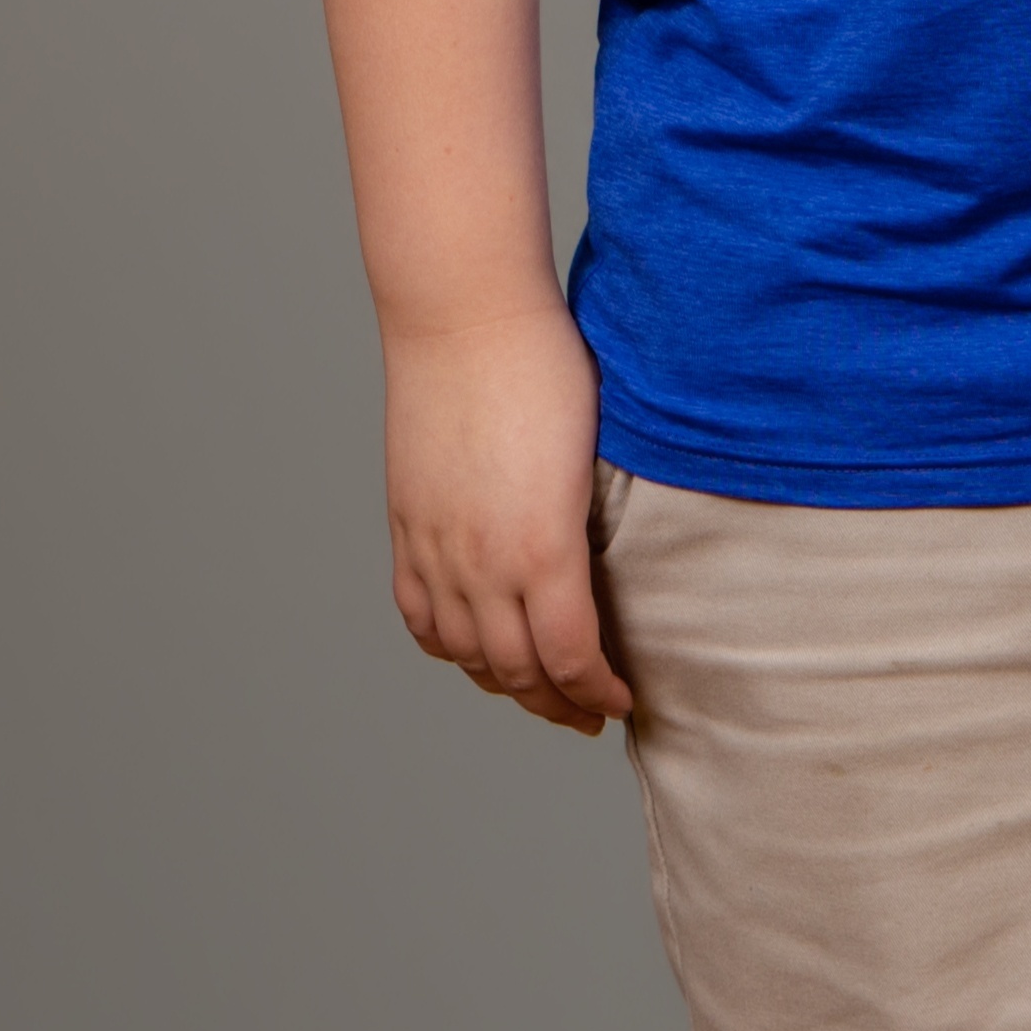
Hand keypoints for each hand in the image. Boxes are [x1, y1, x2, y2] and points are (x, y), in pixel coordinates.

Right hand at [382, 296, 633, 734]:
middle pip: (517, 670)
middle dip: (557, 702)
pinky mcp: (406, 524)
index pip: (571, 657)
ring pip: (463, 652)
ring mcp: (436, 546)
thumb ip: (591, 533)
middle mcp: (482, 562)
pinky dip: (445, 645)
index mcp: (543, 549)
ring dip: (502, 682)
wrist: (466, 317)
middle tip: (587, 712)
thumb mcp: (594, 459)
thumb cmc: (546, 368)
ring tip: (534, 689)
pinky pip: (418, 612)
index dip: (599, 691)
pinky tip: (469, 648)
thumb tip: (608, 579)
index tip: (624, 699)